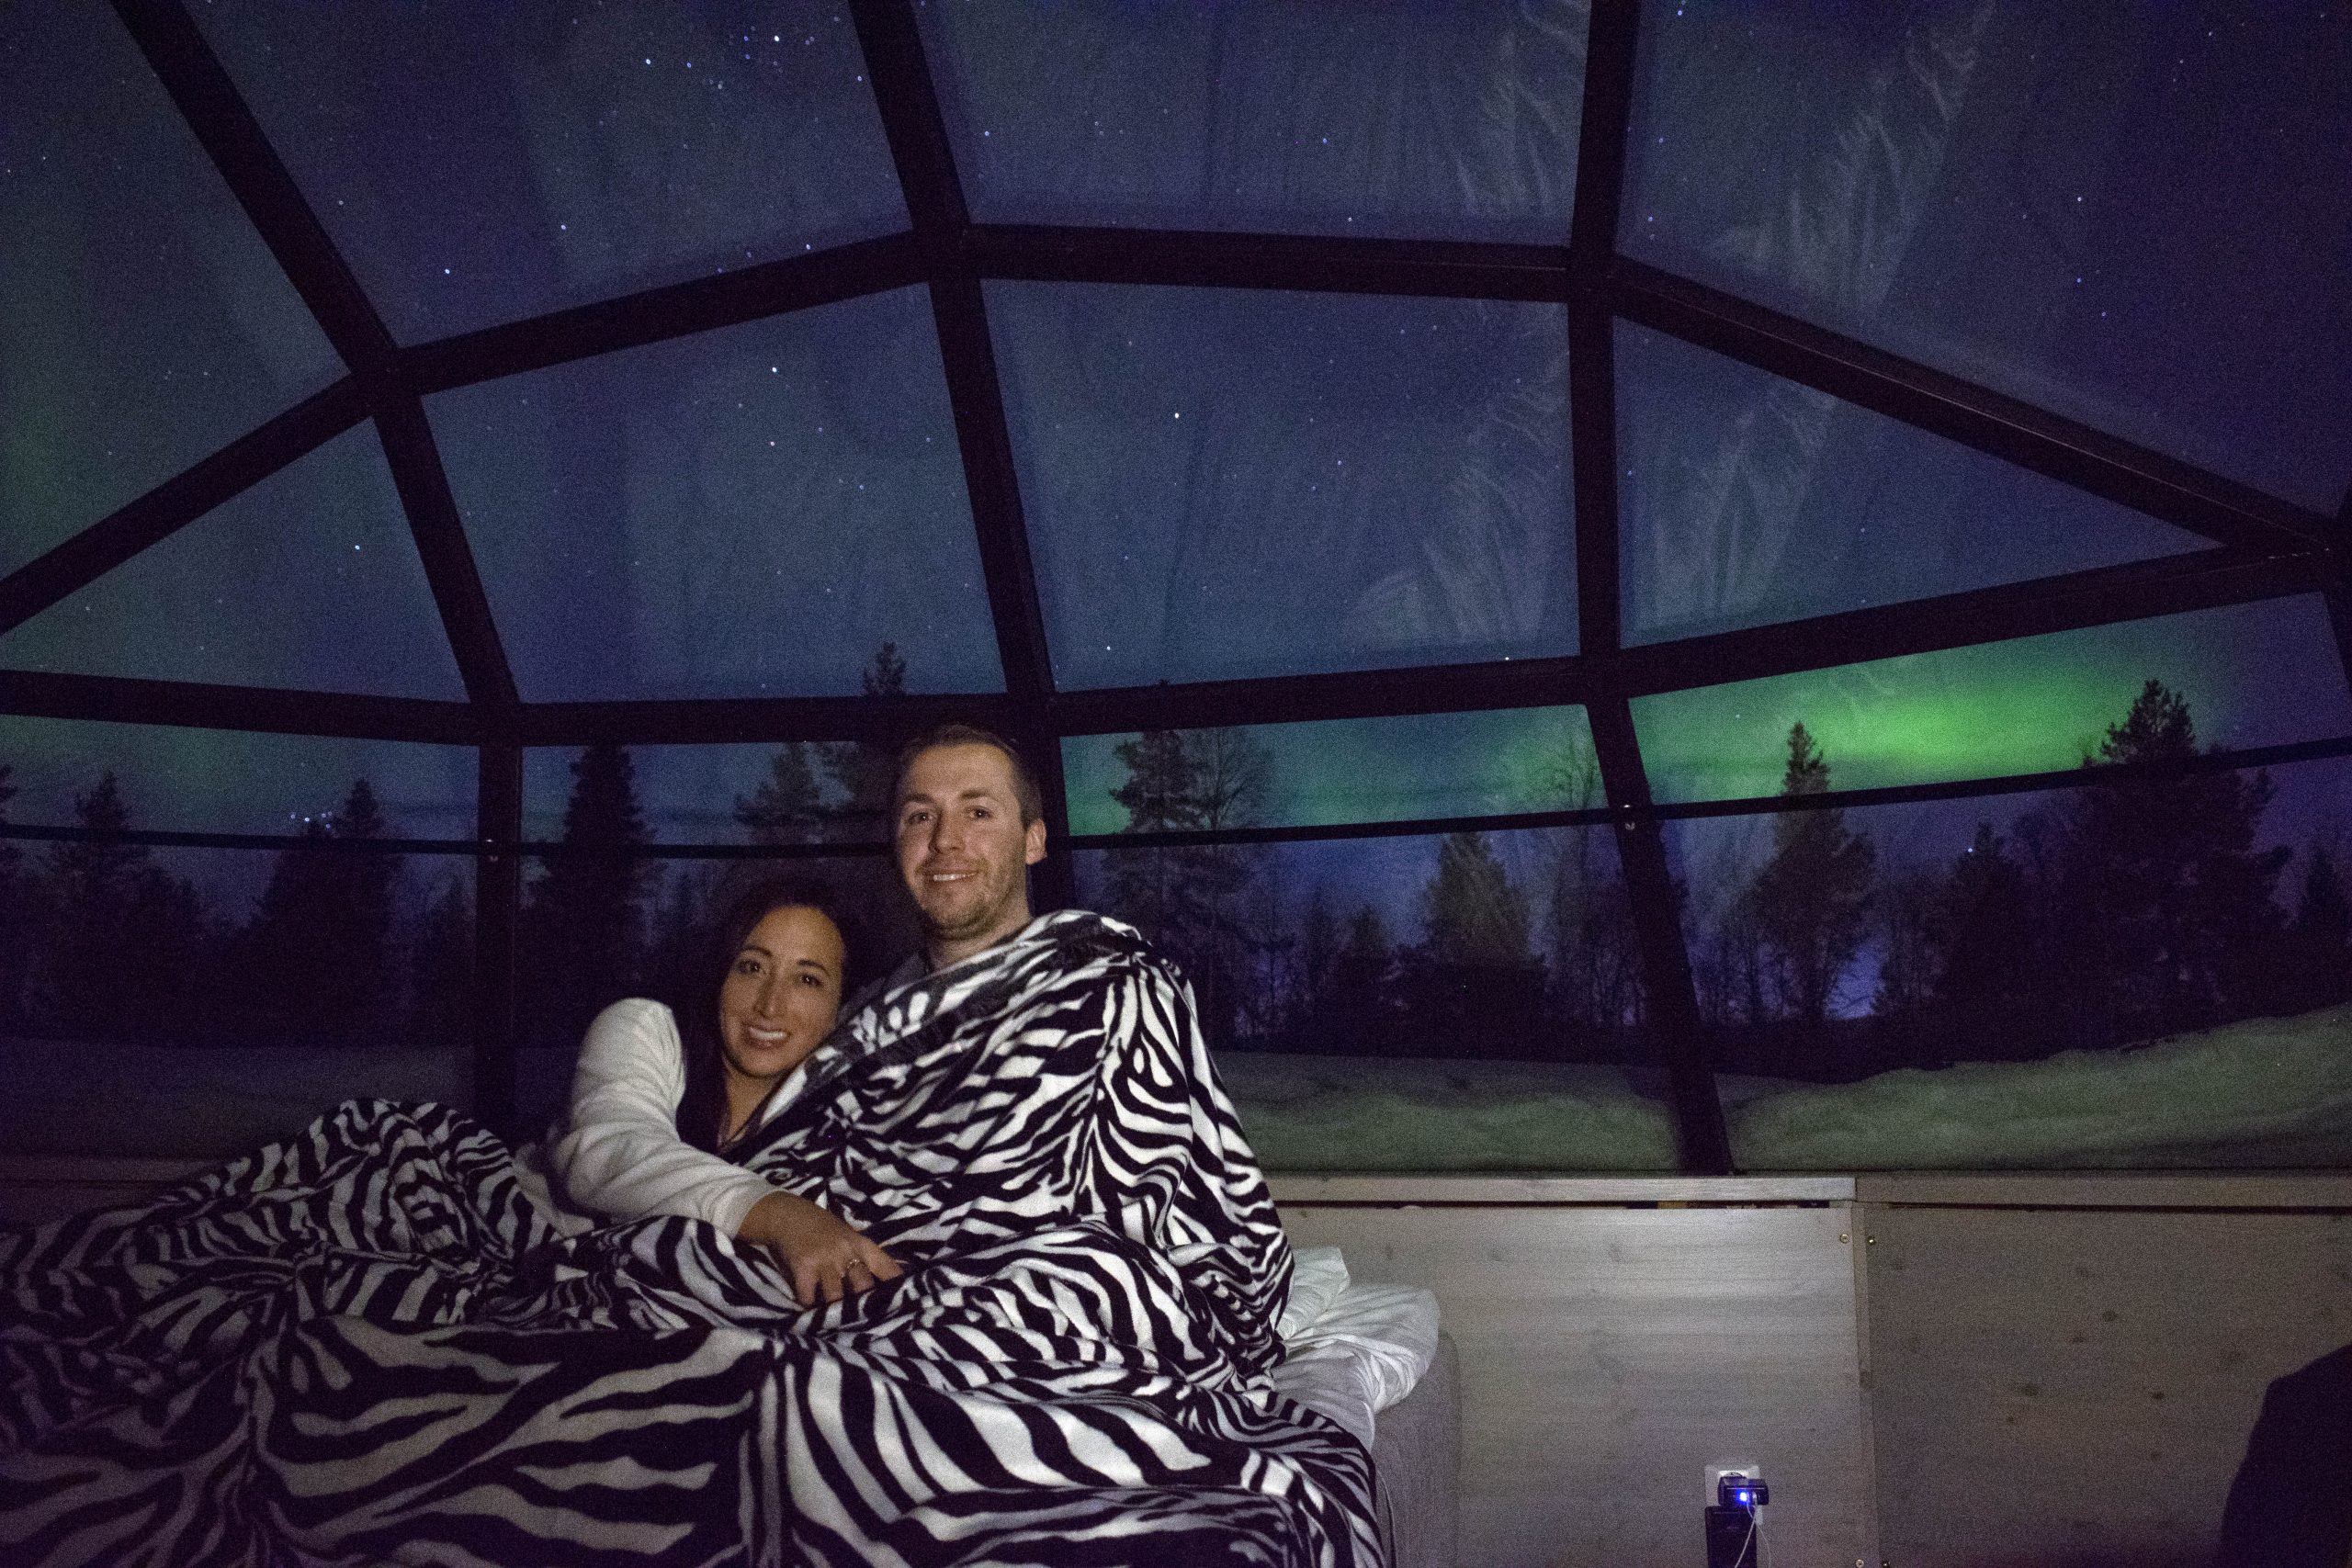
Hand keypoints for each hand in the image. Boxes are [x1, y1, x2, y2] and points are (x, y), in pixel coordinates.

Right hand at [736, 1191, 901, 1307]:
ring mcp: (824, 1259)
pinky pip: (808, 1295)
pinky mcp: (802, 1266)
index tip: (901, 1303)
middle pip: (863, 1285)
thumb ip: (862, 1255)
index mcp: (860, 1243)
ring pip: (836, 1296)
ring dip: (835, 1311)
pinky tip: (809, 1310)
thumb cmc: (821, 1226)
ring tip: (836, 1324)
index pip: (885, 1266)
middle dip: (863, 1306)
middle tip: (863, 1323)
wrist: (787, 1214)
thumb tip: (885, 1279)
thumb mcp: (847, 1235)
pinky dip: (808, 1306)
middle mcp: (845, 1251)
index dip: (895, 1286)